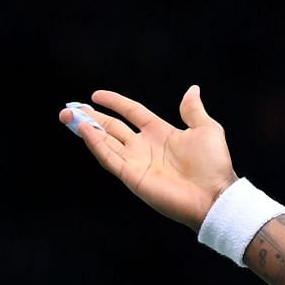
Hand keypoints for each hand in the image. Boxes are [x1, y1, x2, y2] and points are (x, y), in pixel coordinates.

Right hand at [58, 86, 240, 231]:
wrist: (214, 194)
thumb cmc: (214, 165)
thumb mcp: (206, 129)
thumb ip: (193, 110)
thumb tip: (192, 90)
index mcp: (160, 133)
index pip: (132, 112)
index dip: (115, 103)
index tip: (97, 95)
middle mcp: (145, 146)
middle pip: (112, 127)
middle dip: (91, 117)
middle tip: (71, 107)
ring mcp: (136, 161)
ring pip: (105, 141)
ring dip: (86, 129)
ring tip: (69, 115)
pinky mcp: (132, 176)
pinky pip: (109, 157)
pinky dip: (96, 144)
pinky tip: (85, 130)